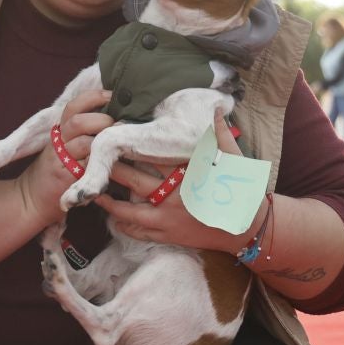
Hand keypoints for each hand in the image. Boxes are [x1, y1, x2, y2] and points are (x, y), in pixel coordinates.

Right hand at [17, 89, 112, 229]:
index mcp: (60, 131)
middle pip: (79, 121)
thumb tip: (114, 116)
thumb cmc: (55, 172)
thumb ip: (82, 132)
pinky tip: (112, 162)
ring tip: (117, 144)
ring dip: (103, 141)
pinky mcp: (66, 179)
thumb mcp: (64, 147)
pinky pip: (87, 166)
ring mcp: (61, 161)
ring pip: (84, 142)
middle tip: (118, 126)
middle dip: (102, 120)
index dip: (93, 97)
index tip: (111, 95)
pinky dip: (101, 162)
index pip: (74, 106)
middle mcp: (59, 142)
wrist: (31, 199)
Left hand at [96, 115, 255, 250]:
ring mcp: (169, 219)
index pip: (154, 157)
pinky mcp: (169, 236)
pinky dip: (125, 226)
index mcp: (186, 174)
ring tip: (96, 193)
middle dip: (115, 171)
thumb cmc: (241, 191)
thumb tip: (217, 108)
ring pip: (131, 211)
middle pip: (135, 181)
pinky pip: (141, 232)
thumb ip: (221, 134)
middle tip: (96, 161)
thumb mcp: (234, 159)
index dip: (134, 147)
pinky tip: (114, 219)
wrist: (247, 228)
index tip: (118, 137)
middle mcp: (173, 197)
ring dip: (111, 202)